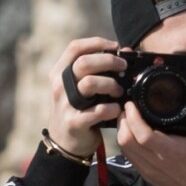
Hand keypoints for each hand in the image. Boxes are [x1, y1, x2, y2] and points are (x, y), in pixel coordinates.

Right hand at [47, 37, 126, 156]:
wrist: (65, 142)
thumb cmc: (79, 108)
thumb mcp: (80, 87)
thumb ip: (98, 70)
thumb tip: (126, 52)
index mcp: (59, 73)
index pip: (75, 48)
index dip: (97, 43)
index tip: (114, 46)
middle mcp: (59, 86)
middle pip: (84, 62)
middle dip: (109, 61)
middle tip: (123, 67)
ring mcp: (65, 105)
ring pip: (89, 83)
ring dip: (111, 85)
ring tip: (119, 91)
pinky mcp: (74, 123)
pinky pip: (97, 111)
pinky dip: (111, 108)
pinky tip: (116, 109)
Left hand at [117, 86, 185, 185]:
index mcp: (171, 151)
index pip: (142, 134)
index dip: (132, 117)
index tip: (131, 104)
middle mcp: (156, 162)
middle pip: (126, 141)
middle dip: (123, 121)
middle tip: (129, 108)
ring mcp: (148, 171)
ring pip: (124, 149)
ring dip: (123, 132)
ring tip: (129, 119)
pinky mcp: (146, 176)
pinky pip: (129, 157)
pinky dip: (127, 144)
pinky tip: (134, 135)